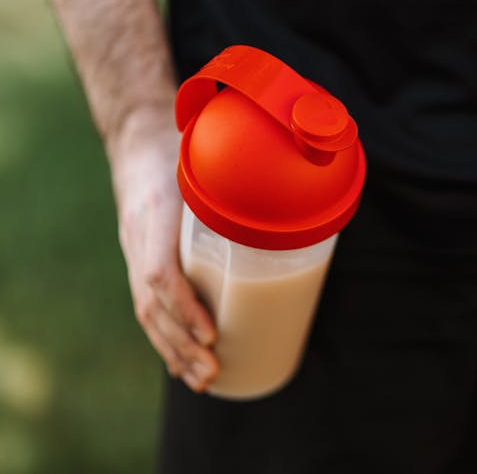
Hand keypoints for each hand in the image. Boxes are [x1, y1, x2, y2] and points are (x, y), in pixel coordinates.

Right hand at [108, 108, 218, 391]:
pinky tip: (182, 363)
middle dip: (183, 343)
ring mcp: (134, 249)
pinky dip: (165, 338)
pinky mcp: (139, 258)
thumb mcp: (210, 158)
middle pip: (151, 303)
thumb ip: (245, 180)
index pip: (159, 271)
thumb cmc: (186, 147)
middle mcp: (140, 236)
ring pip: (146, 312)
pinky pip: (146, 306)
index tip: (212, 332)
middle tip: (214, 370)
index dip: (184, 307)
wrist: (137, 137)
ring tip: (203, 380)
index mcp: (158, 211)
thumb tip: (300, 208)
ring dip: (173, 351)